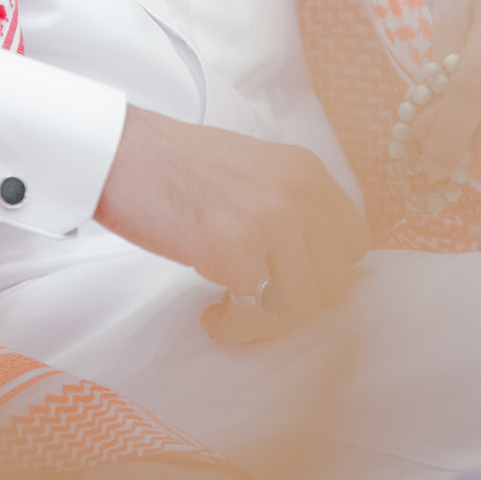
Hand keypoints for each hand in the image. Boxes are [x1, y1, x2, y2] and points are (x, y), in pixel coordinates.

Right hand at [94, 106, 369, 344]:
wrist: (124, 153)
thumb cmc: (179, 165)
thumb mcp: (256, 169)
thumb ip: (291, 205)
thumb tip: (314, 264)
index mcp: (308, 171)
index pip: (356, 241)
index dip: (328, 270)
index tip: (294, 279)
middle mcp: (300, 194)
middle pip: (336, 279)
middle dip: (300, 302)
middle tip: (262, 303)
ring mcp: (270, 221)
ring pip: (303, 303)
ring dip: (269, 321)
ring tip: (234, 311)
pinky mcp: (235, 251)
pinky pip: (256, 314)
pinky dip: (235, 326)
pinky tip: (213, 314)